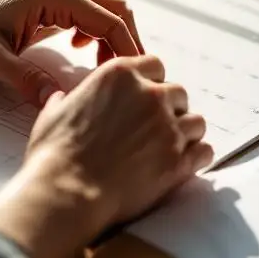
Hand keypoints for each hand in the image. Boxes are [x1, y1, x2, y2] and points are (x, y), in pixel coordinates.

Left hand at [0, 0, 143, 105]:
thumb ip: (25, 78)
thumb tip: (57, 102)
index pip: (110, 21)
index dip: (128, 51)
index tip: (138, 81)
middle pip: (117, 11)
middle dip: (129, 45)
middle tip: (133, 81)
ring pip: (106, 12)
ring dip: (115, 40)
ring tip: (110, 73)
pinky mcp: (51, 2)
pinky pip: (89, 15)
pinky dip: (99, 35)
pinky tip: (86, 56)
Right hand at [18, 55, 213, 235]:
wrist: (67, 192)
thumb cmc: (55, 154)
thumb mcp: (54, 112)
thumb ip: (68, 99)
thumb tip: (63, 98)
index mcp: (119, 74)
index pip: (155, 65)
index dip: (151, 83)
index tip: (145, 98)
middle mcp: (150, 95)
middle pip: (179, 93)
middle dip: (170, 109)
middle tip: (154, 129)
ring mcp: (168, 127)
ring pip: (196, 122)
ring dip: (186, 133)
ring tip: (169, 149)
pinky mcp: (179, 160)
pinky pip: (205, 151)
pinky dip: (197, 157)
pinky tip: (184, 165)